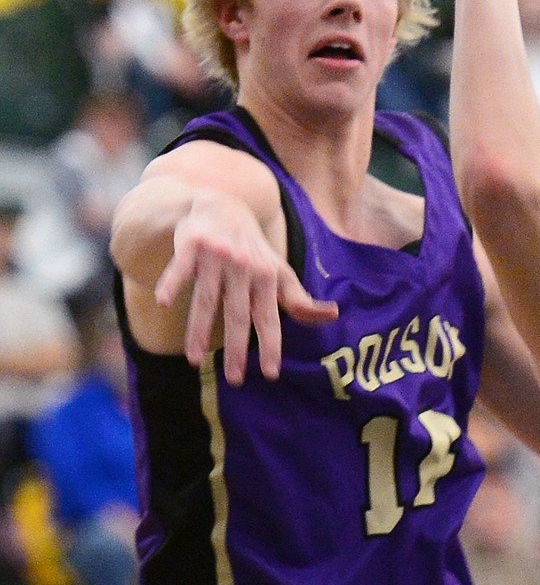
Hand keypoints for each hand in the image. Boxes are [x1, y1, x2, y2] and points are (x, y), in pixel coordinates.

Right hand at [155, 192, 336, 383]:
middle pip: (238, 314)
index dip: (271, 345)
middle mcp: (243, 266)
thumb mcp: (279, 271)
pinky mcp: (190, 245)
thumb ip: (299, 298)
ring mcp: (216, 255)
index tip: (271, 374)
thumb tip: (333, 315)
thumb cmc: (252, 250)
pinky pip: (179, 269)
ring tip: (195, 361)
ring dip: (199, 331)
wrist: (221, 205)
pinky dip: (171, 283)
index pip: (268, 317)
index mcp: (266, 275)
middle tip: (235, 379)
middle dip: (237, 348)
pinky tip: (162, 301)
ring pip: (206, 299)